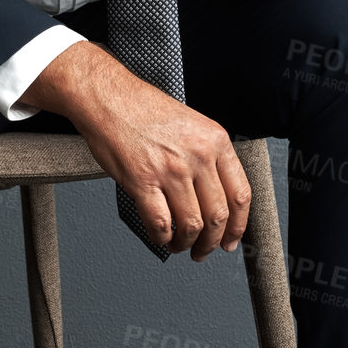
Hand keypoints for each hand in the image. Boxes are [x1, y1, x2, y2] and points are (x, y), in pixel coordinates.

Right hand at [19, 42, 250, 260]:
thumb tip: (214, 194)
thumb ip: (207, 155)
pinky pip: (160, 224)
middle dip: (212, 242)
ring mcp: (170, 170)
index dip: (238, 225)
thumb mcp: (191, 124)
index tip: (230, 238)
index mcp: (214, 141)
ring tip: (179, 245)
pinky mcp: (143, 181)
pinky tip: (160, 237)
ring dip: (187, 244)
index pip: (240, 194)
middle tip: (205, 250)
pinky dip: (162, 238)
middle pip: (218, 215)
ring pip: (192, 225)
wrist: (107, 97)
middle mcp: (197, 155)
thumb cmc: (142, 109)